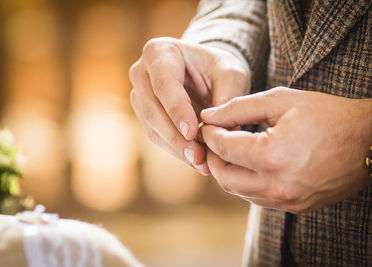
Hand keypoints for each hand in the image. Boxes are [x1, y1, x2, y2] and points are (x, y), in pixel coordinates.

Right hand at [129, 37, 249, 174]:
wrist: (206, 74)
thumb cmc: (218, 69)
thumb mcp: (231, 74)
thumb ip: (227, 96)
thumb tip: (220, 130)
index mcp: (160, 52)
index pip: (165, 84)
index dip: (177, 110)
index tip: (192, 133)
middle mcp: (141, 72)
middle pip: (153, 110)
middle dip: (176, 137)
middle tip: (199, 157)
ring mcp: (139, 95)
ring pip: (152, 127)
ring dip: (176, 148)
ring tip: (202, 163)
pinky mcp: (144, 115)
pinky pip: (156, 137)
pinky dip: (176, 150)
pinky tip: (195, 160)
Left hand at [200, 87, 371, 211]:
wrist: (368, 139)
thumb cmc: (326, 114)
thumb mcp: (280, 101)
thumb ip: (238, 108)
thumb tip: (209, 115)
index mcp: (271, 156)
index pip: (222, 147)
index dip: (210, 133)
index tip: (209, 123)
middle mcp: (277, 185)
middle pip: (224, 176)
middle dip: (212, 156)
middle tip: (214, 139)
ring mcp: (287, 200)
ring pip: (239, 191)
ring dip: (228, 171)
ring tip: (231, 150)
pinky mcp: (296, 207)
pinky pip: (258, 199)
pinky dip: (247, 183)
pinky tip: (250, 165)